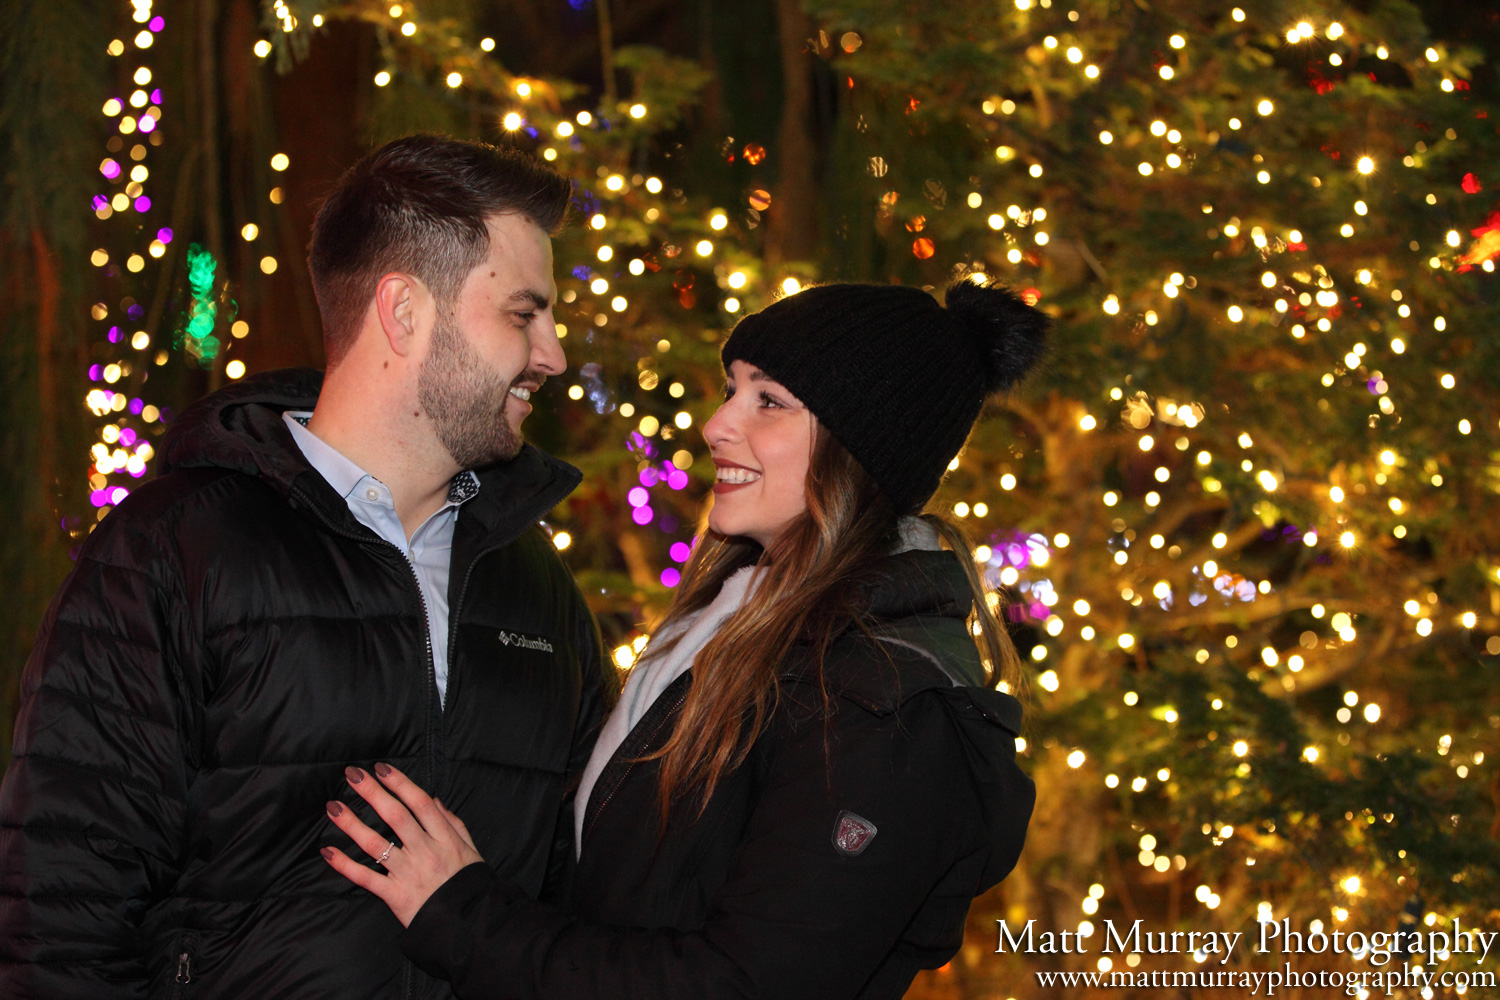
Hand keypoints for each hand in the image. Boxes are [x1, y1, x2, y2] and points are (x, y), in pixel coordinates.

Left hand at [321, 762, 483, 926]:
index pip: (419, 804)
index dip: (400, 783)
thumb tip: (434, 800)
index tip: (381, 768)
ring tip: (333, 807)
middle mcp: (425, 851)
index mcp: (444, 838)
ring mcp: (408, 873)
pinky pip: (366, 878)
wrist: (468, 923)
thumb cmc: (469, 884)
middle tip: (353, 775)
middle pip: (395, 816)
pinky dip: (345, 866)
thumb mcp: (471, 850)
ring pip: (376, 844)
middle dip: (372, 793)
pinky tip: (328, 852)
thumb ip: (453, 823)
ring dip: (352, 824)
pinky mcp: (394, 895)